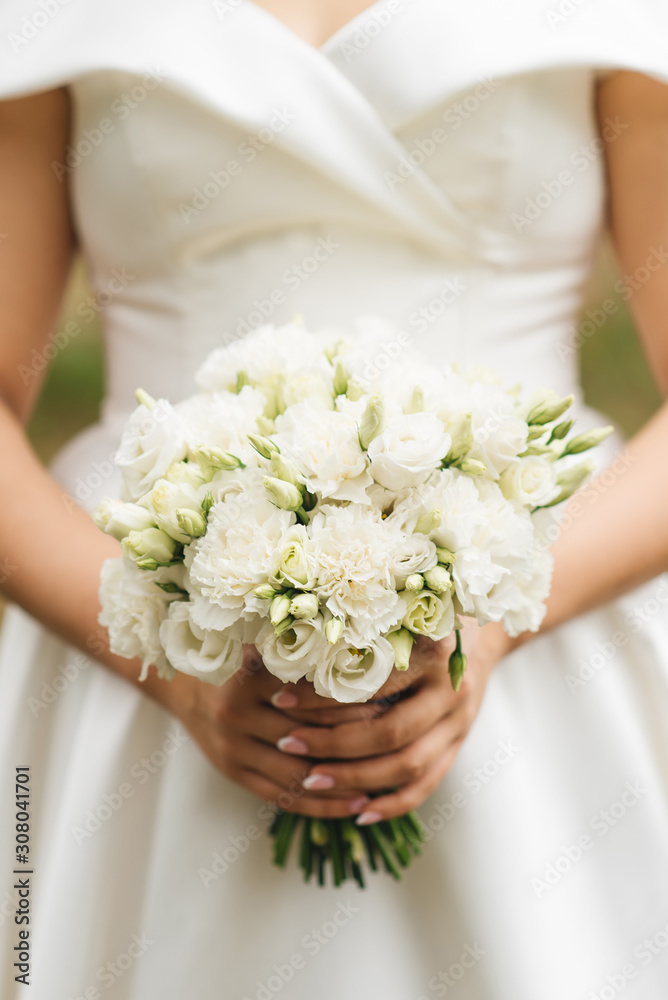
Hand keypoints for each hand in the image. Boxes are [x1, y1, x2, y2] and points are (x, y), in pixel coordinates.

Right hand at [159, 648, 379, 818]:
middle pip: (305, 737)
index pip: (310, 697)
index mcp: (249, 678)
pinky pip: (282, 797)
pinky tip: (354, 804)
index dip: (349, 703)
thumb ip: (302, 653)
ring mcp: (234, 749)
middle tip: (395, 747)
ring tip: (382, 784)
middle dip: (352, 744)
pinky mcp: (235, 773)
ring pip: (297, 774)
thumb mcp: (264, 647)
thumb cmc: (238, 662)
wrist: (185, 688)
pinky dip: (321, 804)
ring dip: (341, 783)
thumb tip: (364, 654)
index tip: (388, 706)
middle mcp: (238, 714)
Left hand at [273, 620, 514, 822]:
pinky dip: (393, 803)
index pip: (371, 683)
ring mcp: (459, 722)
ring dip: (355, 779)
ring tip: (310, 780)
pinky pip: (427, 784)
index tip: (280, 697)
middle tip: (286, 744)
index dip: (323, 695)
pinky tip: (357, 812)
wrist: (484, 634)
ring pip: (408, 766)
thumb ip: (355, 632)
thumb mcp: (396, 615)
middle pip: (390, 732)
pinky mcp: (459, 744)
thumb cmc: (425, 616)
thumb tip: (287, 649)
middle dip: (333, 744)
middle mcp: (450, 690)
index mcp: (433, 651)